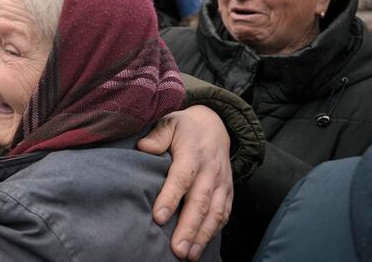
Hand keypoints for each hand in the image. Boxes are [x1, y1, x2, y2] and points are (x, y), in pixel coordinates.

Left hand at [137, 105, 232, 260]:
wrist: (215, 125)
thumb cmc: (185, 128)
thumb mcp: (170, 123)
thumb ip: (157, 135)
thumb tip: (144, 148)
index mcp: (193, 154)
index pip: (181, 178)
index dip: (170, 198)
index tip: (159, 217)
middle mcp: (209, 171)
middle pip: (199, 202)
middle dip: (188, 228)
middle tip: (177, 249)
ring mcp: (221, 183)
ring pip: (214, 213)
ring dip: (202, 236)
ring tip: (189, 255)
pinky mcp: (227, 191)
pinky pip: (224, 214)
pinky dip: (214, 231)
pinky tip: (202, 246)